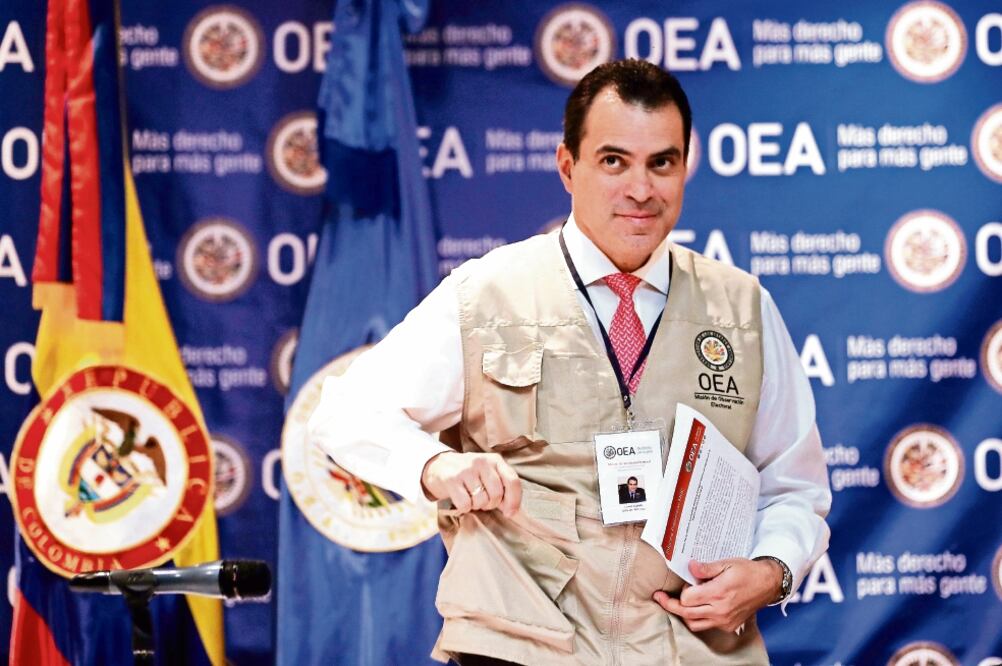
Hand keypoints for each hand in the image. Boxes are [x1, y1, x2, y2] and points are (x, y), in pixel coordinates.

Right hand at [421, 451, 521, 516]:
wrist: (439, 465)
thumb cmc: (470, 474)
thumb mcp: (488, 474)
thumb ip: (502, 487)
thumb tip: (511, 510)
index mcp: (495, 460)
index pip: (512, 481)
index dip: (514, 501)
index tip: (509, 513)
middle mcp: (482, 461)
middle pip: (496, 494)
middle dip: (491, 504)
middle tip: (483, 501)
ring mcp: (466, 469)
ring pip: (481, 501)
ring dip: (476, 506)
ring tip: (470, 498)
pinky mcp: (451, 479)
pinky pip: (465, 504)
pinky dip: (464, 508)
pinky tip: (460, 499)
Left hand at [651, 558, 782, 632]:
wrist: (767, 584)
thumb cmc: (747, 572)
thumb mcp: (726, 563)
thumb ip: (706, 568)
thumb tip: (690, 567)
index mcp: (718, 593)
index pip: (687, 599)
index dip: (683, 590)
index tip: (687, 583)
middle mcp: (720, 610)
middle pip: (686, 613)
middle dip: (670, 605)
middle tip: (660, 597)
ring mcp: (724, 620)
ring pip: (694, 624)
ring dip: (684, 614)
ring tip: (678, 604)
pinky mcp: (729, 626)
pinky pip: (707, 626)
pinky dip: (698, 619)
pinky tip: (697, 608)